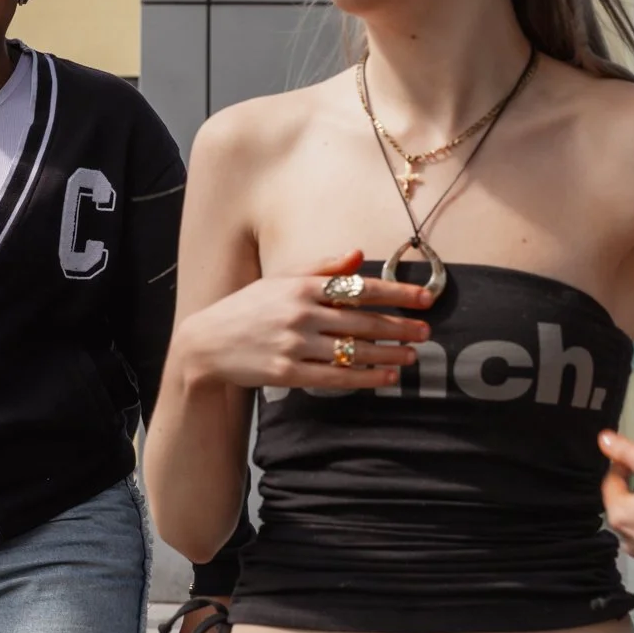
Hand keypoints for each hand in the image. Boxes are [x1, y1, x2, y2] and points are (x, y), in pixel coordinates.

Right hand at [176, 252, 433, 393]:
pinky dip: (365, 377)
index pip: (360, 288)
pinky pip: (336, 377)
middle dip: (400, 327)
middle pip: (362, 321)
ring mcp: (294, 344)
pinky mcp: (287, 373)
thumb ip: (321, 268)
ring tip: (411, 356)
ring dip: (388, 354)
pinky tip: (386, 377)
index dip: (397, 293)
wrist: (207, 343)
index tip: (425, 298)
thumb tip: (359, 255)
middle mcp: (300, 314)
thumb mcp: (280, 279)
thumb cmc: (247, 308)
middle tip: (426, 332)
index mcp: (301, 286)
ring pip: (353, 351)